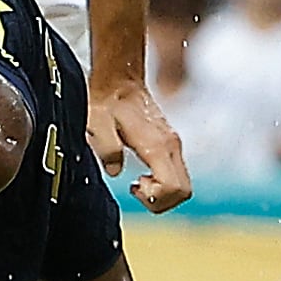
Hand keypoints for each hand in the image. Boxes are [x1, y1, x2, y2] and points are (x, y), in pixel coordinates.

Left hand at [89, 77, 191, 211]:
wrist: (119, 80)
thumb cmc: (106, 101)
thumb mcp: (96, 124)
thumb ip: (107, 149)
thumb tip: (115, 172)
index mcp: (156, 144)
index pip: (173, 187)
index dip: (155, 198)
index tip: (133, 186)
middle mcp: (171, 146)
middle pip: (184, 191)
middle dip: (161, 201)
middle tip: (136, 188)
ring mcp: (173, 145)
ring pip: (183, 185)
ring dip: (162, 193)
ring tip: (138, 183)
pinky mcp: (170, 145)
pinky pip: (177, 175)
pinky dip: (163, 184)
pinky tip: (142, 176)